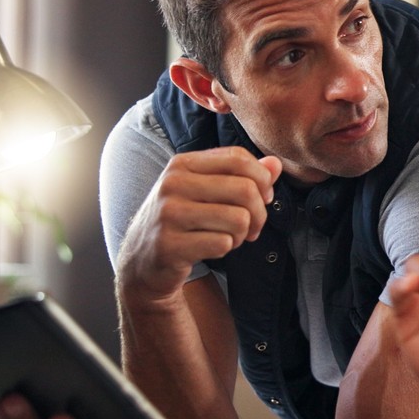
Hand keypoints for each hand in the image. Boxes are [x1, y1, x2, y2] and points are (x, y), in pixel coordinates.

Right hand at [116, 148, 281, 306]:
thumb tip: (276, 164)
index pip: (238, 158)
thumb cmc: (182, 221)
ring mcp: (168, 214)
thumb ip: (242, 176)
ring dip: (242, 234)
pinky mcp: (170, 245)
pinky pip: (223, 243)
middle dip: (259, 213)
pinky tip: (212, 248)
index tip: (264, 198)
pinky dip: (226, 249)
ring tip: (230, 237)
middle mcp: (172, 183)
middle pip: (245, 189)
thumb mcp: (206, 191)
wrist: (142, 261)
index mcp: (182, 164)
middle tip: (252, 227)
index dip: (262, 179)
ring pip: (238, 218)